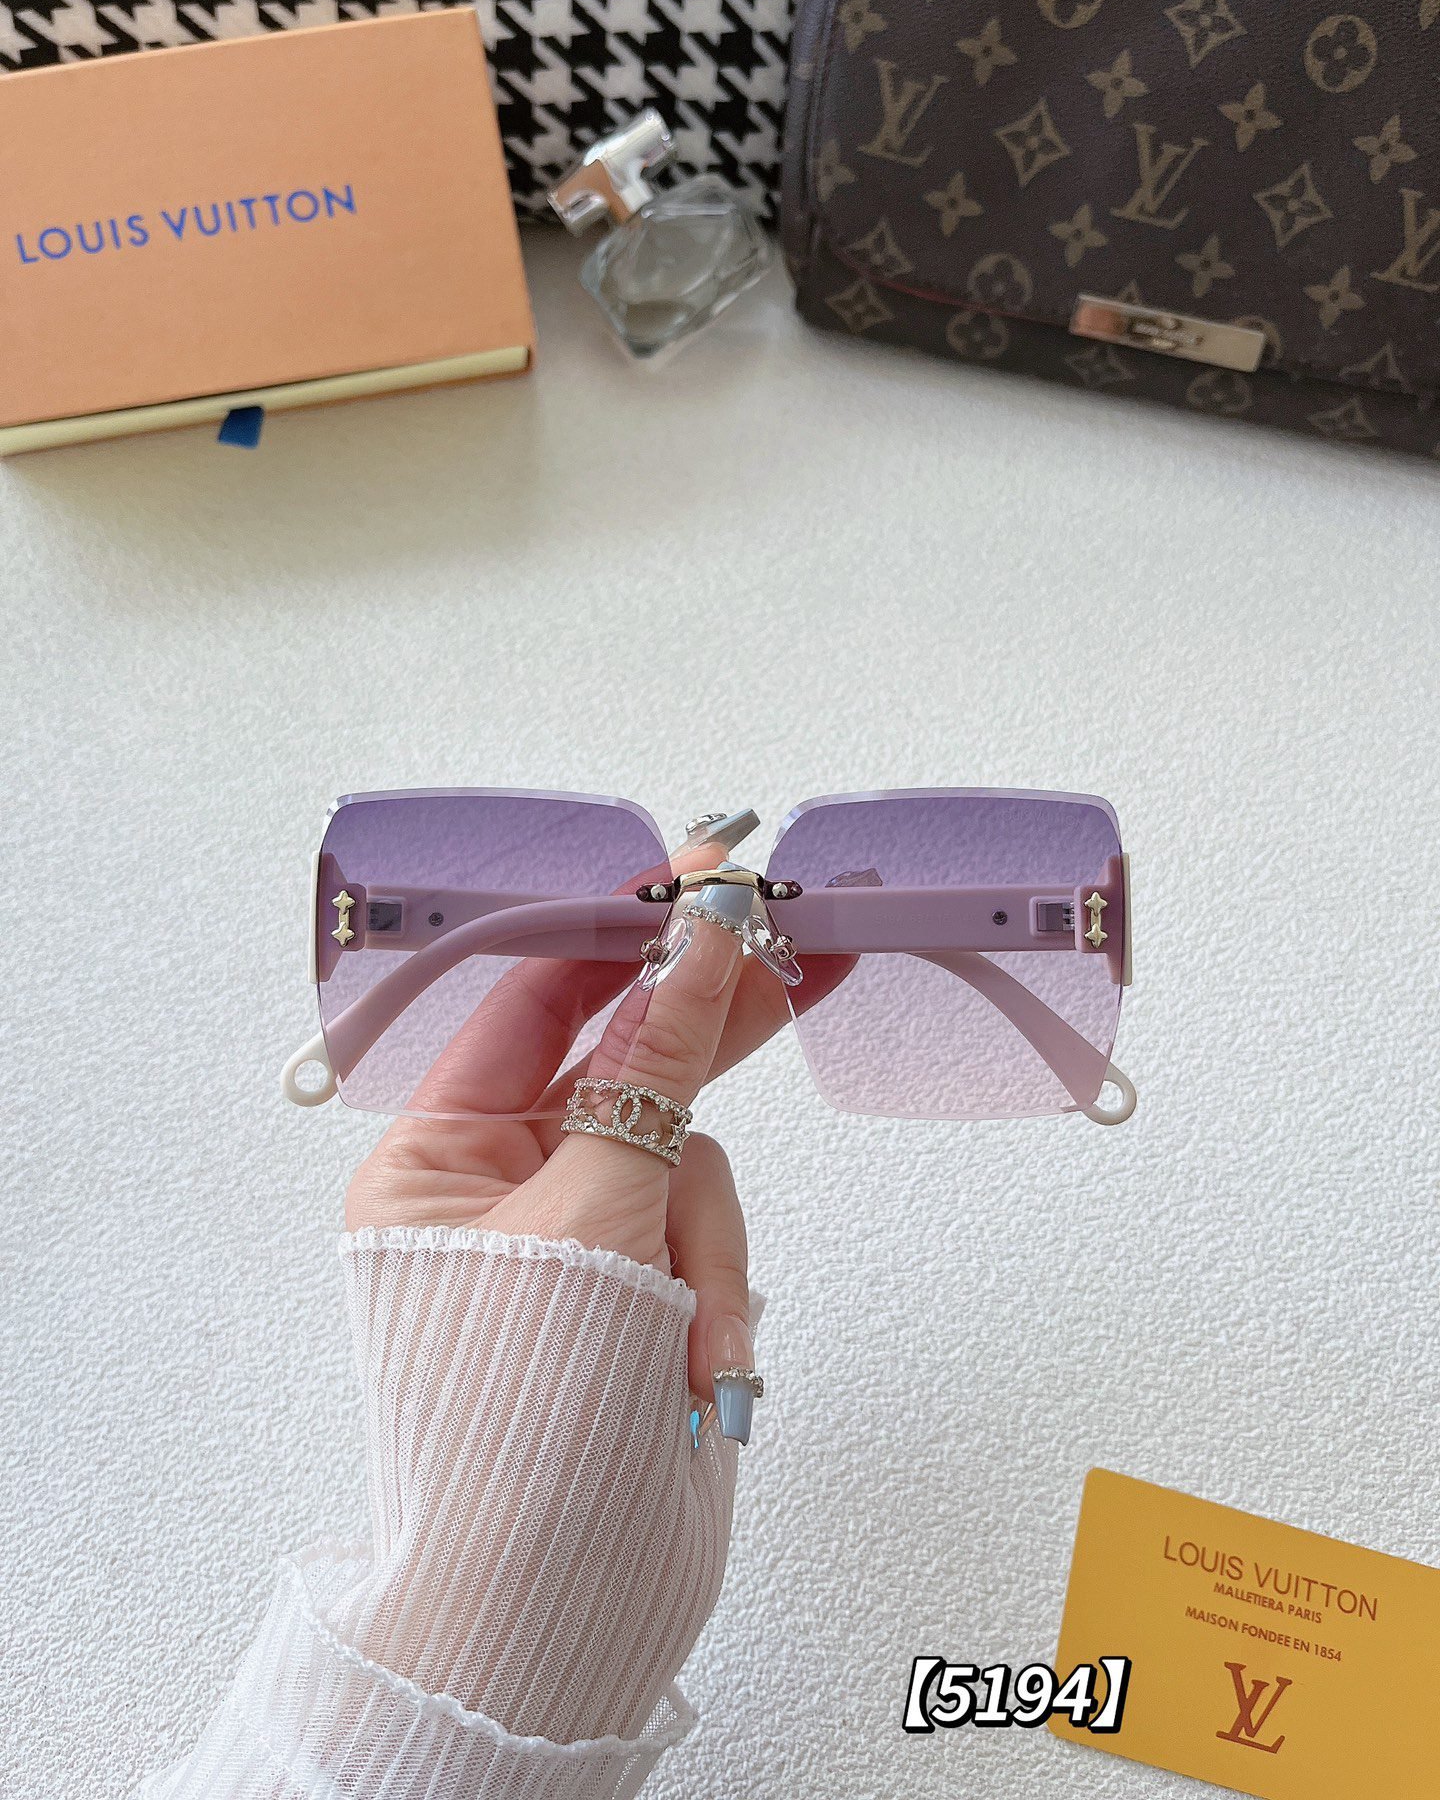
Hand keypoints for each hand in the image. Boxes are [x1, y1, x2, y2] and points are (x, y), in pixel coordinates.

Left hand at [345, 828, 797, 1400]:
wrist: (561, 1606)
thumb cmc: (521, 1426)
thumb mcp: (594, 1216)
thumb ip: (659, 1066)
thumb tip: (699, 932)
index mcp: (435, 1157)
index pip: (535, 1002)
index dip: (622, 933)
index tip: (704, 879)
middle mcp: (502, 1187)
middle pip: (621, 1067)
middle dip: (700, 1037)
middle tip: (791, 948)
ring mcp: (581, 1240)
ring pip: (687, 1161)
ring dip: (704, 1245)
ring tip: (689, 1333)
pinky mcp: (646, 1290)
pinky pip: (710, 1237)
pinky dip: (719, 1296)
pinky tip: (703, 1371)